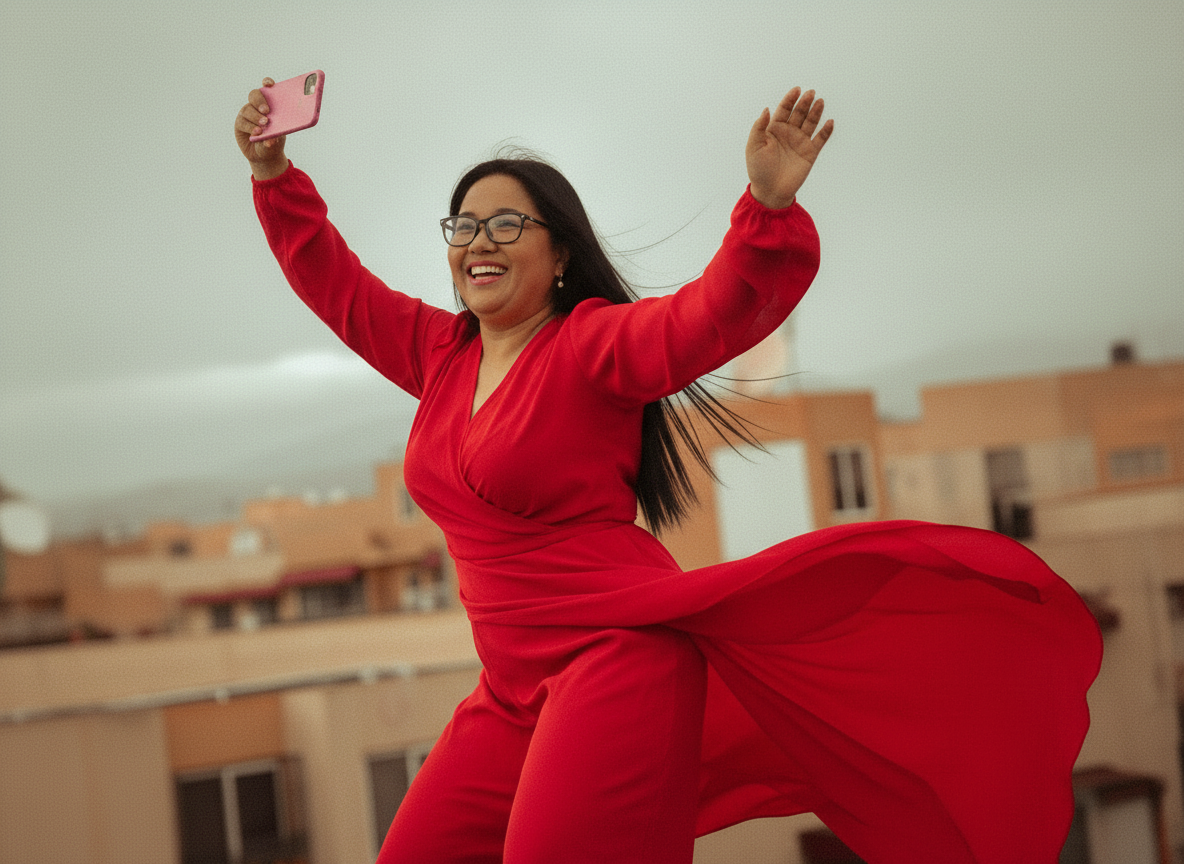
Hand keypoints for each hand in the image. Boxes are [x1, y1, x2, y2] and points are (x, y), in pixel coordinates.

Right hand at [234, 78, 288, 180]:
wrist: (265, 157)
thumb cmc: (274, 142)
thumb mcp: (279, 139)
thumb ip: (275, 137)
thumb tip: (271, 139)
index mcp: (270, 104)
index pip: (267, 88)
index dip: (267, 83)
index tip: (270, 85)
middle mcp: (257, 106)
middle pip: (254, 95)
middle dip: (260, 101)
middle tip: (266, 111)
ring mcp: (248, 113)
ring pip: (248, 109)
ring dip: (255, 117)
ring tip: (263, 125)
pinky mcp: (240, 123)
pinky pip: (242, 122)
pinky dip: (249, 127)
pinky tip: (256, 133)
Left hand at [746, 87, 833, 208]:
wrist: (770, 191)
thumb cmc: (759, 170)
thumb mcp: (753, 147)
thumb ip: (759, 127)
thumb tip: (767, 108)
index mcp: (774, 129)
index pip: (784, 109)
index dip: (790, 99)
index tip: (796, 90)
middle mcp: (789, 133)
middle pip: (799, 113)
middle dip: (804, 103)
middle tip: (811, 93)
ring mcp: (800, 142)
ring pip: (810, 123)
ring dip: (816, 112)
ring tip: (820, 101)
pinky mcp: (810, 153)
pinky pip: (820, 139)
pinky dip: (826, 131)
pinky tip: (829, 122)